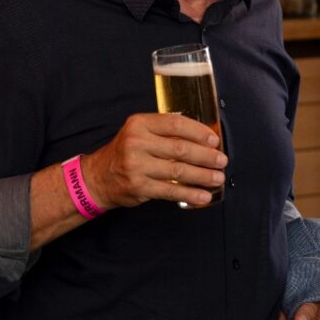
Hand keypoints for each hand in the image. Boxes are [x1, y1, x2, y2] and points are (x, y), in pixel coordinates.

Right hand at [81, 113, 225, 208]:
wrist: (98, 177)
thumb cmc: (126, 152)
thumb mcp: (139, 132)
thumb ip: (164, 131)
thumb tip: (203, 138)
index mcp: (139, 124)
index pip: (175, 124)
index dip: (199, 132)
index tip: (214, 140)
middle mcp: (136, 142)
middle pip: (180, 148)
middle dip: (206, 156)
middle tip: (221, 161)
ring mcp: (136, 165)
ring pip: (178, 170)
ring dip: (202, 175)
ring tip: (217, 177)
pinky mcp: (138, 186)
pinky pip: (170, 190)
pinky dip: (189, 193)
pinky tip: (203, 195)